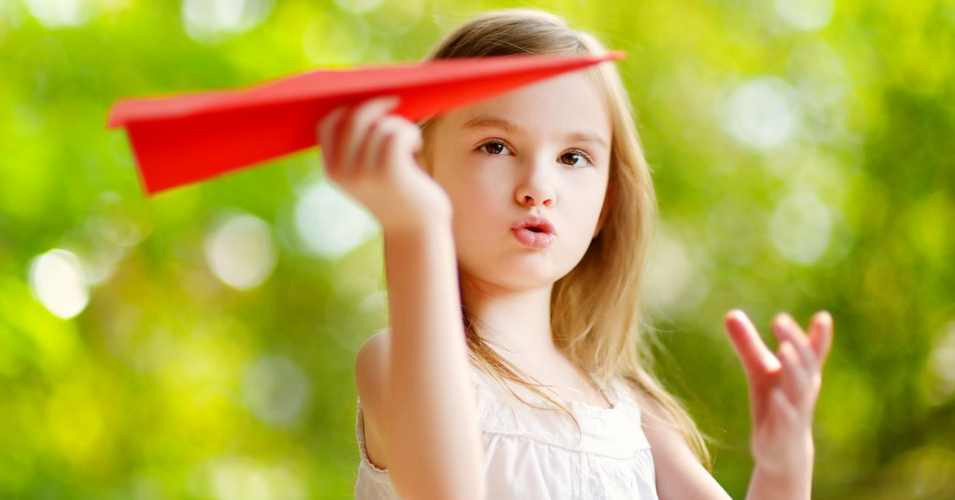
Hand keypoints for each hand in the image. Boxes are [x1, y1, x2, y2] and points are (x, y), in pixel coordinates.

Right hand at [317, 95, 452, 232]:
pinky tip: (416, 146)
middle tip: (395, 103)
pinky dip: (410, 132)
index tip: (368, 103)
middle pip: (353, 116)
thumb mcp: (371, 170)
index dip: (347, 107)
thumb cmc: (398, 193)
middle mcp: (343, 172)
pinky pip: (397, 132)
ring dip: (399, 124)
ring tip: (409, 140)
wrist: (416, 231)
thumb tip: (367, 98)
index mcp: (332, 171)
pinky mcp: (389, 173)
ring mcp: (364, 173)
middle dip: (376, 105)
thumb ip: (360, 143)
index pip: (326, 123)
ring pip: (380, 124)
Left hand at [724, 309, 833, 478]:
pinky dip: (781, 406)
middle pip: (804, 363)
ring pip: (799, 388)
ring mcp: (796, 411)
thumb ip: (749, 344)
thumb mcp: (760, 372)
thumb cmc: (777, 404)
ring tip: (784, 349)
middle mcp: (803, 390)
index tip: (823, 316)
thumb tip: (731, 313)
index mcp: (802, 374)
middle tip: (780, 319)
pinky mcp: (784, 431)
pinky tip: (774, 394)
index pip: (813, 352)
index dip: (820, 335)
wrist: (783, 451)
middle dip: (794, 341)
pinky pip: (785, 418)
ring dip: (793, 368)